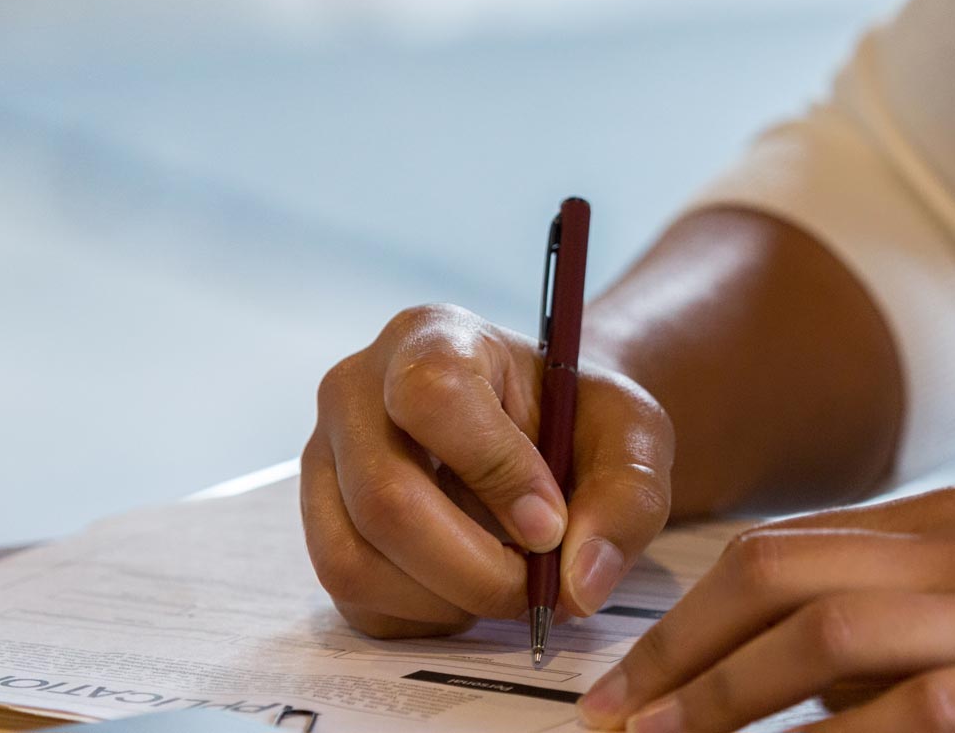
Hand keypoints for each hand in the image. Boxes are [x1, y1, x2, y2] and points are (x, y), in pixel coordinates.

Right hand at [301, 304, 674, 637]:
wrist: (540, 432)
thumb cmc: (578, 419)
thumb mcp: (633, 435)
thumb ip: (626, 498)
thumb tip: (579, 584)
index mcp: (430, 337)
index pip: (433, 398)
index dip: (496, 473)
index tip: (552, 524)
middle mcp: (354, 393)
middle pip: (384, 499)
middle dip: (476, 569)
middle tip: (539, 588)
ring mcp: (324, 463)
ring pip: (356, 562)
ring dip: (448, 601)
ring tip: (509, 584)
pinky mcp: (321, 527)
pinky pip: (356, 601)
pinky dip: (425, 618)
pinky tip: (470, 589)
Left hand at [575, 487, 954, 732]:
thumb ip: (947, 603)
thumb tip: (830, 673)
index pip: (793, 547)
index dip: (694, 611)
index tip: (633, 676)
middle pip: (780, 573)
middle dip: (677, 646)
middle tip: (610, 720)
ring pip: (824, 631)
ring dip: (721, 695)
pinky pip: (912, 711)